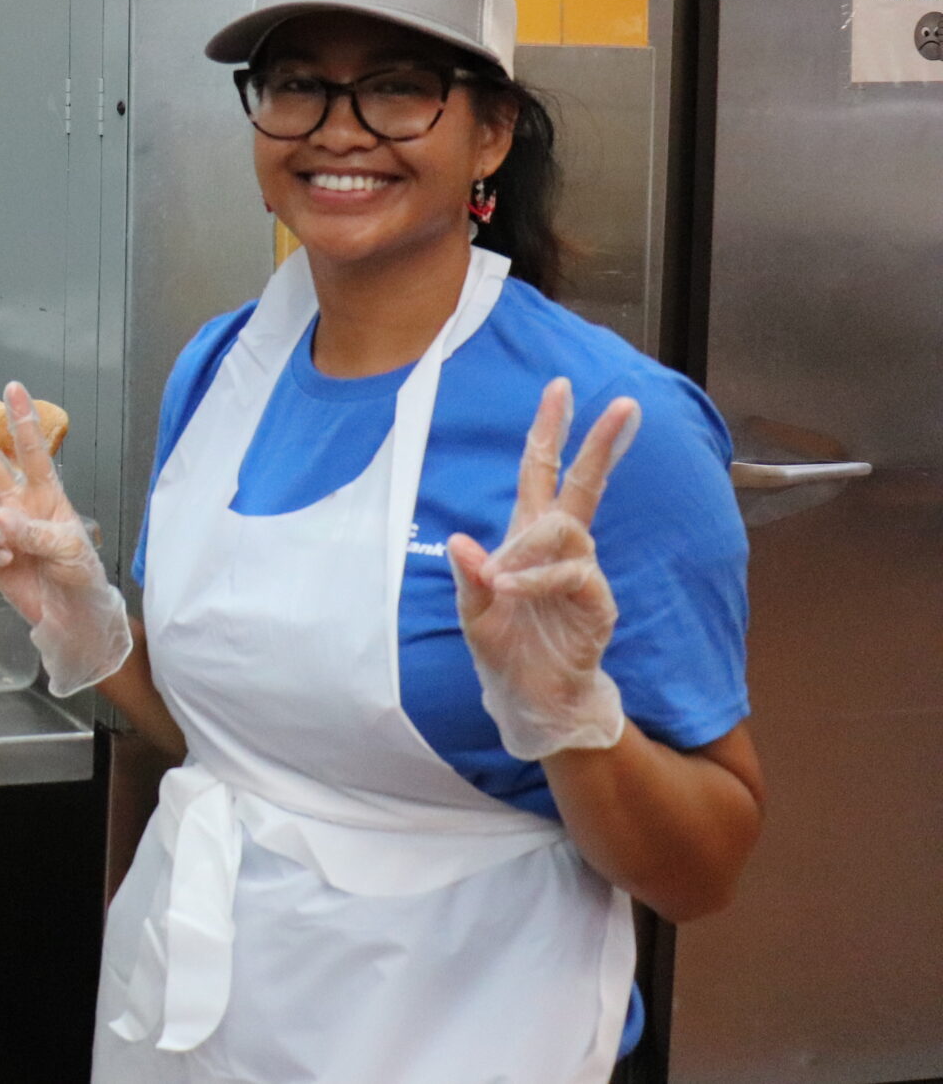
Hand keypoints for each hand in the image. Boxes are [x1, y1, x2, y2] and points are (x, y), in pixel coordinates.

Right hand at [0, 383, 131, 694]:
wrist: (70, 616)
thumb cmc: (80, 575)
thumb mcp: (68, 549)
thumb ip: (34, 532)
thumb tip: (1, 519)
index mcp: (46, 493)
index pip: (31, 450)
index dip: (21, 419)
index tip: (13, 388)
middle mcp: (18, 501)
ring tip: (6, 546)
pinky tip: (4, 560)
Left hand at [447, 379, 636, 760]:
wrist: (529, 697)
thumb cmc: (504, 648)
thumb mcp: (472, 611)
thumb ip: (467, 577)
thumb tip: (461, 541)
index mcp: (527, 536)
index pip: (542, 472)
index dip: (550, 431)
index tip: (559, 388)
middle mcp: (559, 547)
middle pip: (585, 483)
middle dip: (600, 443)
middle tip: (623, 402)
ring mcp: (581, 572)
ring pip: (565, 531)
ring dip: (528, 548)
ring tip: (499, 580)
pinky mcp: (596, 603)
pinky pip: (571, 574)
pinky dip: (536, 578)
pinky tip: (512, 589)